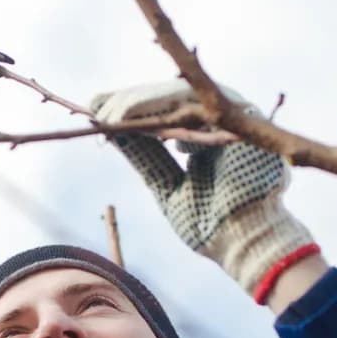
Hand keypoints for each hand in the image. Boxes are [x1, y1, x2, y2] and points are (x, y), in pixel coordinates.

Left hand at [92, 79, 318, 302]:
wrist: (240, 243)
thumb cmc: (209, 225)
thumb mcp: (166, 185)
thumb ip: (146, 156)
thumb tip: (112, 130)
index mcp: (207, 139)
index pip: (166, 114)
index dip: (132, 109)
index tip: (96, 109)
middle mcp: (222, 123)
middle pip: (171, 98)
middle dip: (130, 101)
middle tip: (94, 106)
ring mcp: (234, 117)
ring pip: (179, 94)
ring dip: (138, 102)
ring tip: (107, 115)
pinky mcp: (242, 115)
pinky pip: (192, 100)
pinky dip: (156, 104)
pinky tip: (127, 116)